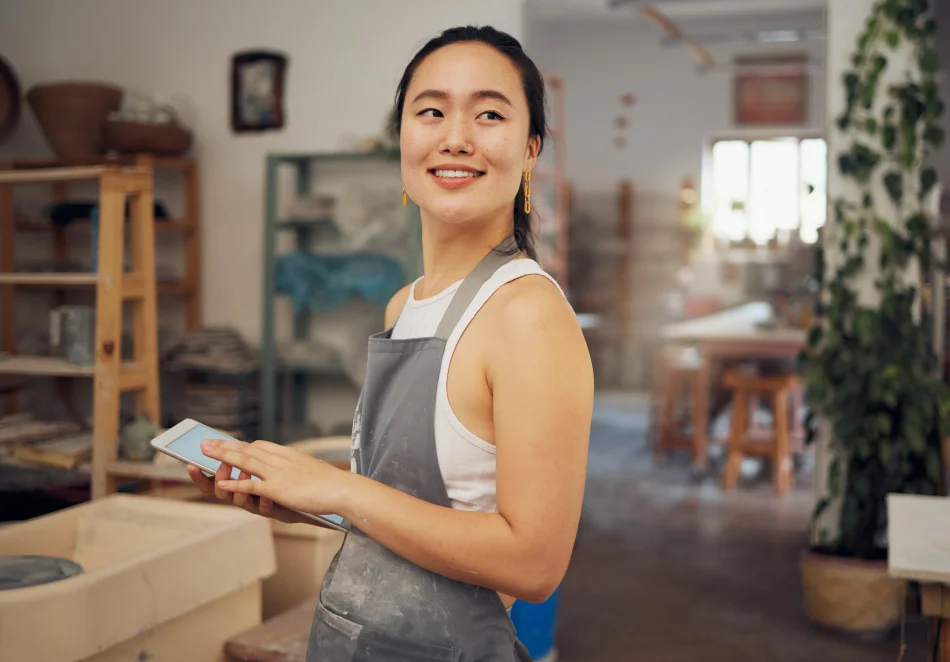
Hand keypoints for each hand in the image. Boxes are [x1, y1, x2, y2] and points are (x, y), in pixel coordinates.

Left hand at [198, 438, 349, 519]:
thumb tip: (292, 468)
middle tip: (205, 442)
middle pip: (247, 450)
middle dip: (224, 446)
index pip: (260, 446)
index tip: (228, 443)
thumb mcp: (311, 468)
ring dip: (222, 457)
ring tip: (204, 453)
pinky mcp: (278, 489)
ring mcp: (277, 473)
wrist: (341, 489)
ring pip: (244, 462)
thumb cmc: (331, 482)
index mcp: (288, 454)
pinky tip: (221, 484)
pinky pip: (252, 485)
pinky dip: (235, 485)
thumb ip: (297, 466)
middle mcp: (280, 459)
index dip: (241, 445)